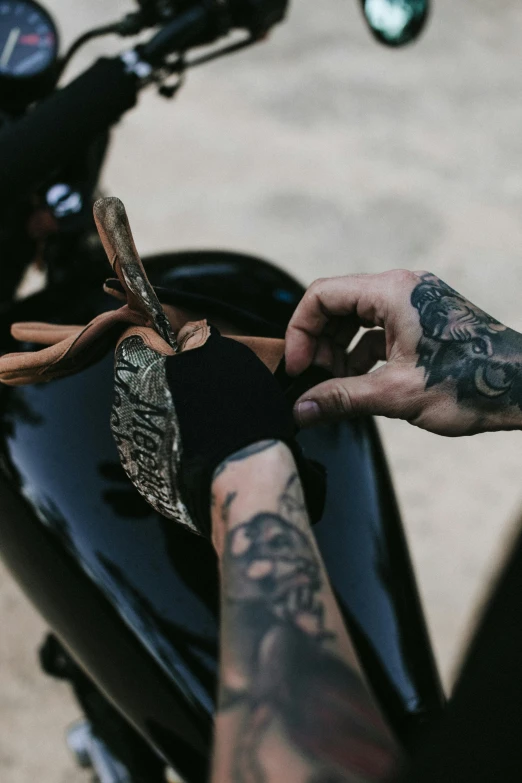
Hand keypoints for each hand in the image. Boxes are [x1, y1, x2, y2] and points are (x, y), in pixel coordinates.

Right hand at [285, 270, 521, 435]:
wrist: (521, 388)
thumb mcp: (396, 394)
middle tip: (314, 380)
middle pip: (336, 305)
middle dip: (318, 343)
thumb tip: (300, 408)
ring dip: (338, 350)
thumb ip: (341, 398)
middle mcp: (402, 288)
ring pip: (355, 318)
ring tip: (335, 384)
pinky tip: (358, 381)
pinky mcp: (422, 320)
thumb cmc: (469, 384)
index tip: (296, 368)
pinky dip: (360, 352)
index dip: (300, 332)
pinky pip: (377, 329)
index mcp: (393, 292)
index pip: (322, 295)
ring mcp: (413, 303)